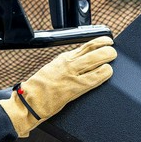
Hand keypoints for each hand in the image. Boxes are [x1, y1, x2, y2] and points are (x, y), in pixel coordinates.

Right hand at [0, 36, 116, 136]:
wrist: (28, 100)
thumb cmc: (39, 88)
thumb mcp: (53, 69)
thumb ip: (67, 66)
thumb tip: (82, 63)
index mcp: (63, 58)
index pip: (84, 46)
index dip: (98, 42)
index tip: (107, 41)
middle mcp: (68, 63)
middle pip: (91, 49)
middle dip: (105, 48)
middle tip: (112, 49)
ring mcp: (71, 74)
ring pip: (93, 60)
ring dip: (106, 56)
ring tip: (112, 56)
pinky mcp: (74, 87)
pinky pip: (92, 78)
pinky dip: (103, 73)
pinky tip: (108, 71)